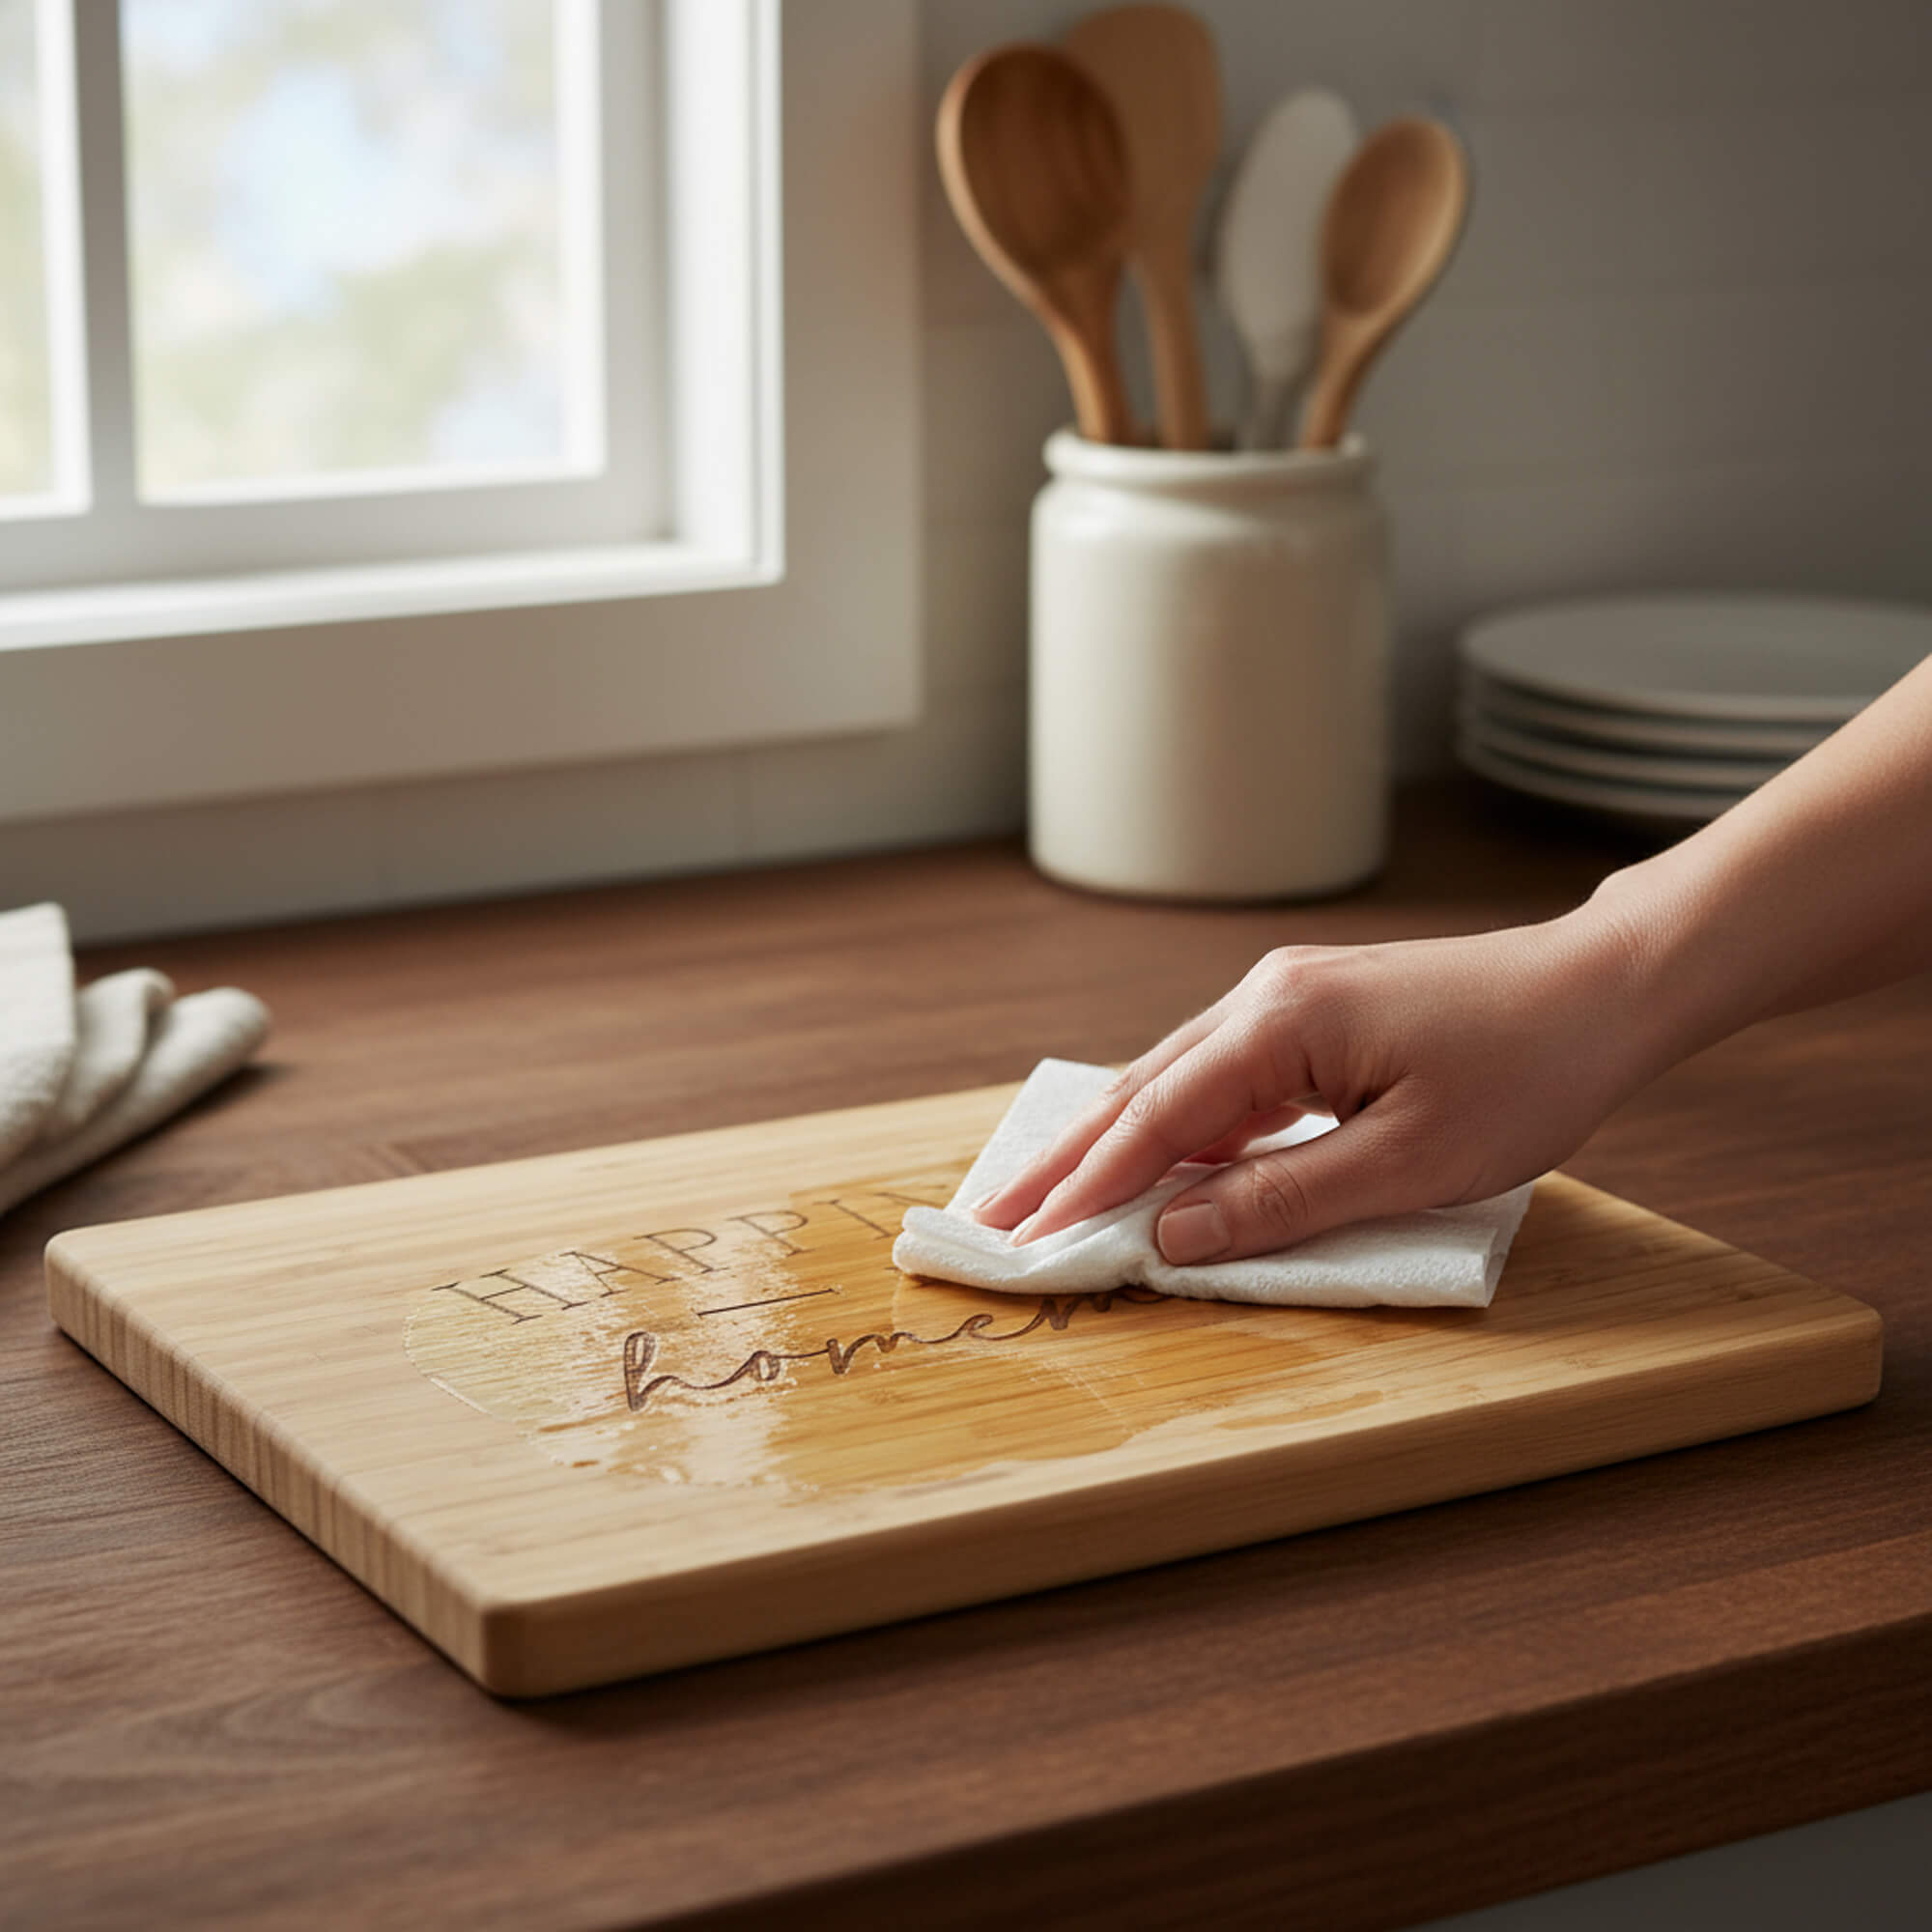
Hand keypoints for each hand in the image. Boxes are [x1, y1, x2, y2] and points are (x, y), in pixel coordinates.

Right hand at [973, 906, 1656, 1265]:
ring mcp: (1286, 1001)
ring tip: (1049, 1197)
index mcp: (1280, 1024)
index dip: (1089, 1186)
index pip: (1157, 1118)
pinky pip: (1220, 1078)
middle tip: (995, 1216)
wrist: (1600, 990)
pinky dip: (1174, 1126)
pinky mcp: (1312, 1017)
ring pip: (1174, 1081)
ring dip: (1113, 1142)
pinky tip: (1151, 1162)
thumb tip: (1175, 1236)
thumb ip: (1282, 1200)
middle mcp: (1265, 998)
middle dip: (1068, 1160)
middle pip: (1142, 1091)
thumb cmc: (1524, 1072)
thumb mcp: (1406, 1161)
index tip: (1027, 1239)